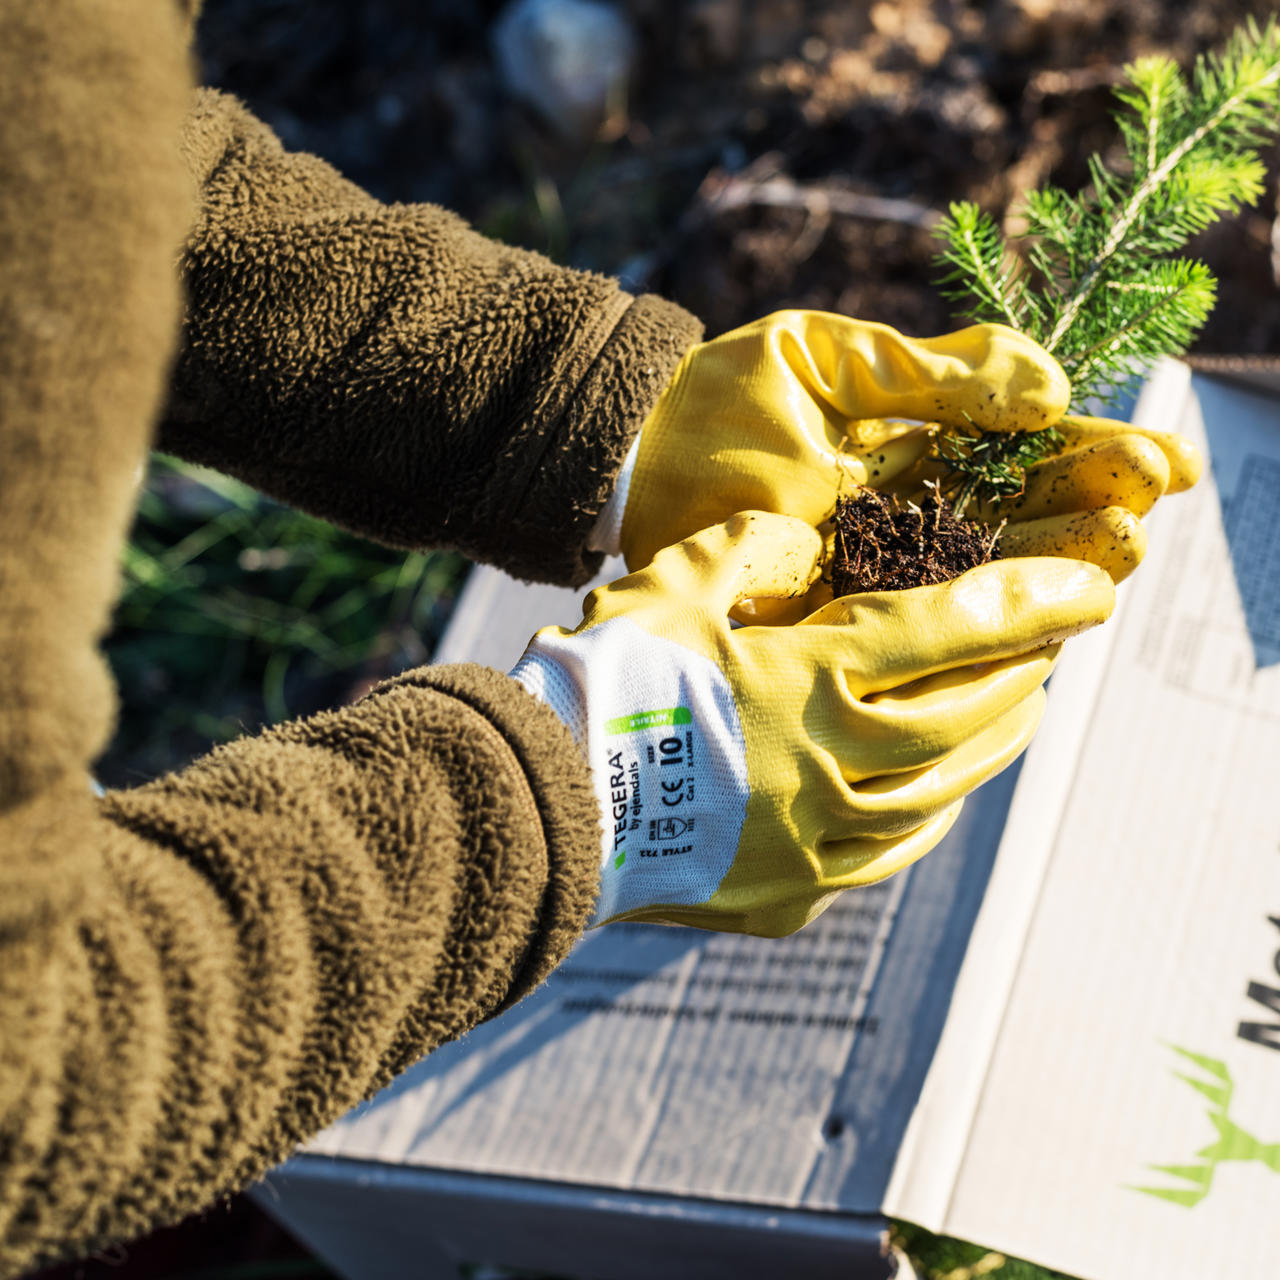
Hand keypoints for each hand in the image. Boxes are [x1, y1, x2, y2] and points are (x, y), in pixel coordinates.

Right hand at [514, 511, 1113, 936]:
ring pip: (939, 794)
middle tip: (1050, 645)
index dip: (1025, 601)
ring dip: (989, 746)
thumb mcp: (667, 588)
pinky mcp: (791, 893)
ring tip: (1015, 712)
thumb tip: (807, 538)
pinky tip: (936, 792)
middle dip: (1021, 674)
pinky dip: (930, 812)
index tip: (1091, 587)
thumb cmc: (600, 688)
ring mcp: (814, 841)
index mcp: (803, 681)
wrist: (539, 807)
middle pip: (962, 718)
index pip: (943, 631)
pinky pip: (889, 852)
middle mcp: (828, 766)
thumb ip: (751, 546)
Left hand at [618, 311, 1200, 588]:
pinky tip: (1036, 615)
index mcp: (914, 443)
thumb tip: (1046, 382)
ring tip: (1116, 551)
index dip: (1088, 452)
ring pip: (982, 570)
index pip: (1020, 450)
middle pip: (1017, 515)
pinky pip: (921, 618)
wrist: (634, 454)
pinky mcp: (837, 611)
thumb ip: (928, 373)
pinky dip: (978, 617)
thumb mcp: (831, 361)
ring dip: (1051, 563)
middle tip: (1148, 506)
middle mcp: (909, 510)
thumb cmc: (720, 397)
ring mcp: (877, 565)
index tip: (1155, 457)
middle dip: (1086, 509)